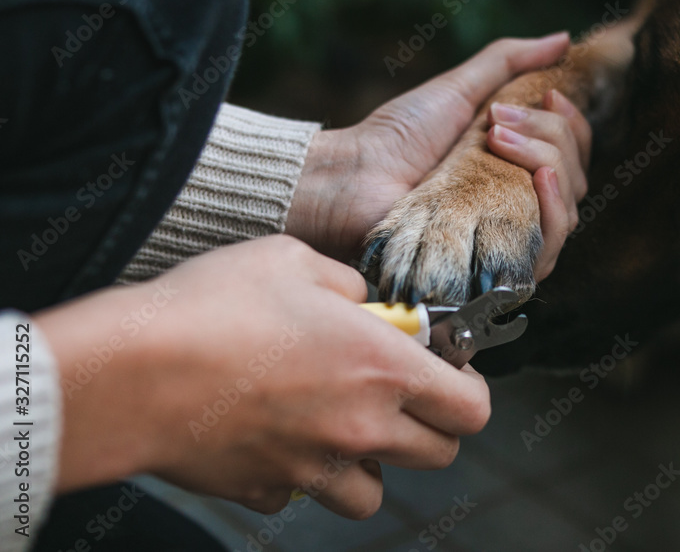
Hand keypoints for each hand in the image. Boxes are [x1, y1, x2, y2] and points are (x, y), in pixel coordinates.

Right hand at [35, 235, 489, 517]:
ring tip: (339, 427)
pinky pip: (300, 495)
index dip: (469, 389)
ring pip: (373, 493)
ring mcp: (313, 468)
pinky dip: (298, 476)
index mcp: (383, 368)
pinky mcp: (266, 489)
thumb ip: (348, 283)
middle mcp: (360, 428)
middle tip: (399, 395)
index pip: (471, 407)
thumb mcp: (294, 260)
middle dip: (430, 427)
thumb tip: (363, 302)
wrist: (132, 371)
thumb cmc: (214, 306)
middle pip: (438, 455)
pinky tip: (275, 438)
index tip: (450, 372)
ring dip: (370, 465)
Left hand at [286, 34, 577, 264]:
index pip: (573, 151)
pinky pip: (551, 248)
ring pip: (568, 208)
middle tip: (496, 124)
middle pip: (574, 176)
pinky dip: (556, 208)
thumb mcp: (458, 87)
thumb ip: (509, 62)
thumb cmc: (397, 136)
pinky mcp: (499, 266)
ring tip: (500, 142)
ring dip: (550, 162)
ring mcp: (510, 236)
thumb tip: (565, 39)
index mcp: (515, 164)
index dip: (571, 122)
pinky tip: (541, 180)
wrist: (357, 179)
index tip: (547, 96)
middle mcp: (519, 202)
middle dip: (551, 135)